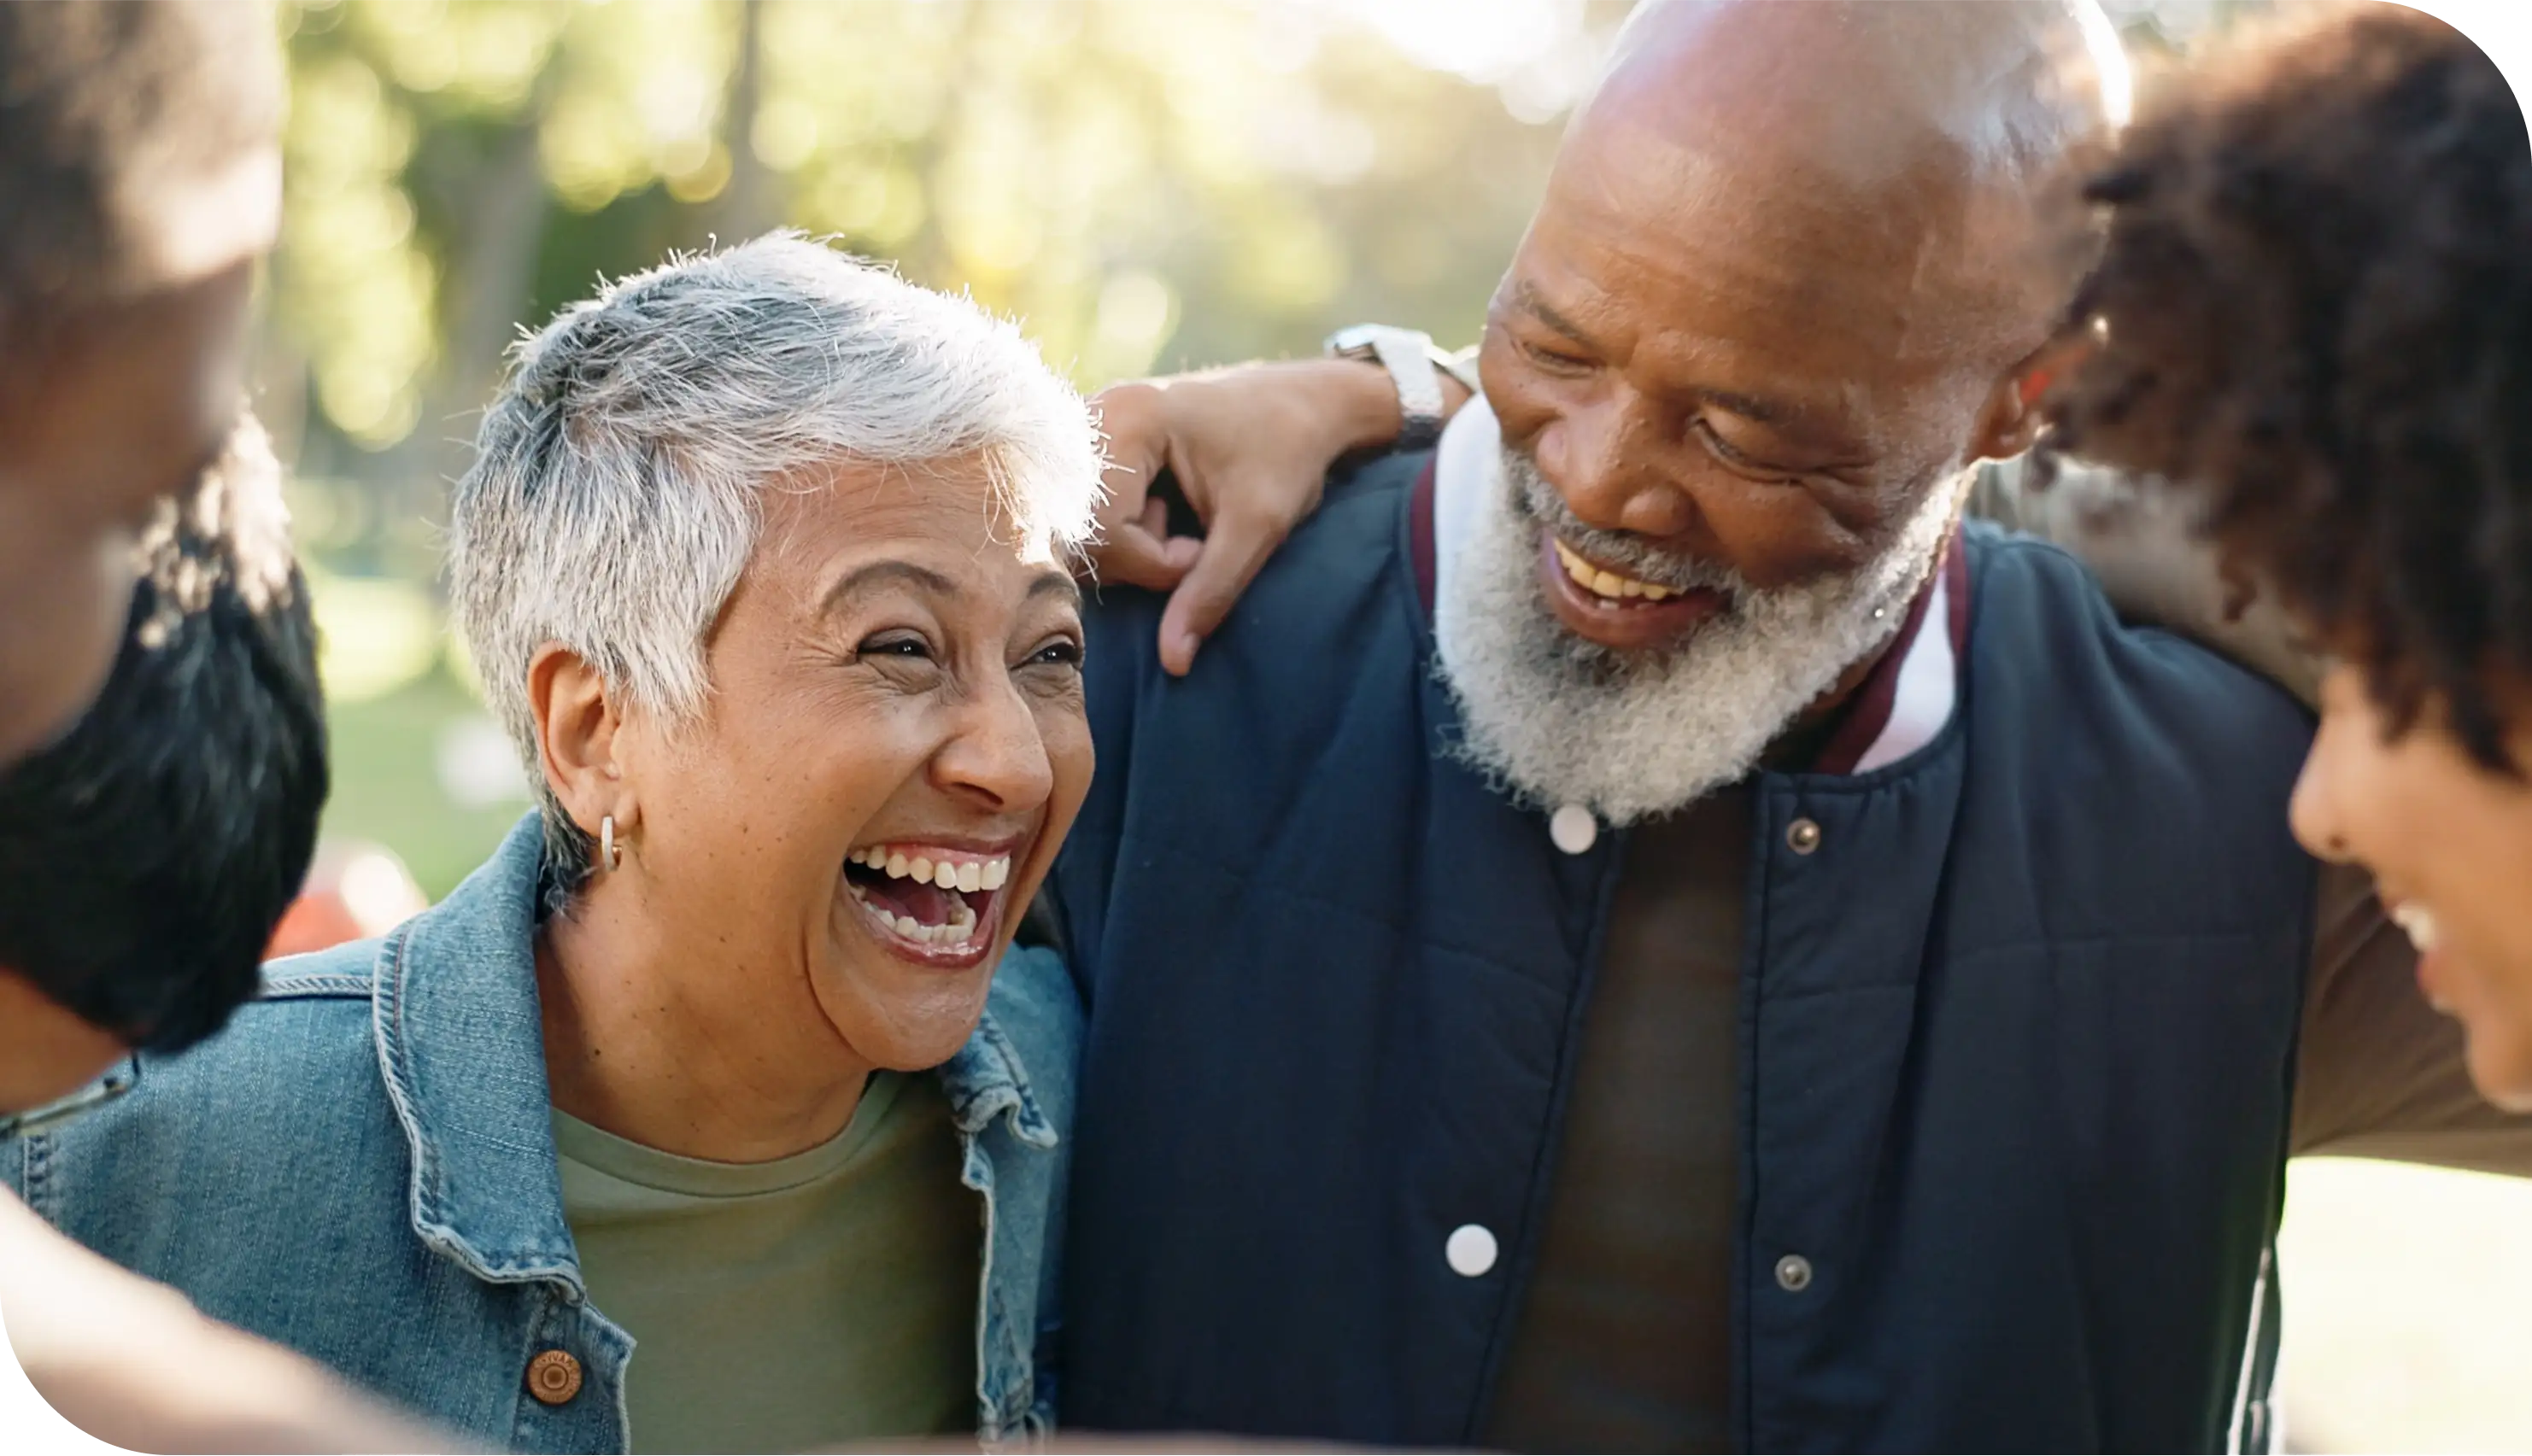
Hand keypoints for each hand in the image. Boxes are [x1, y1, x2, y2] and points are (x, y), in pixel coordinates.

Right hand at [1087, 358, 1459, 675]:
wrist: (1306, 405)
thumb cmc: (1288, 453)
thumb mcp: (1259, 526)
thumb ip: (1212, 590)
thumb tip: (1173, 662)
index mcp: (1130, 418)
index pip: (1105, 530)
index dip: (1154, 565)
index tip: (1204, 554)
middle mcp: (1096, 415)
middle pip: (1085, 531)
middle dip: (1142, 558)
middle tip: (1196, 545)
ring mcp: (1093, 427)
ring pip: (1085, 528)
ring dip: (1136, 547)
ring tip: (1185, 526)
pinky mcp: (1099, 445)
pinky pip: (1091, 514)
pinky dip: (1129, 532)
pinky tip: (1165, 514)